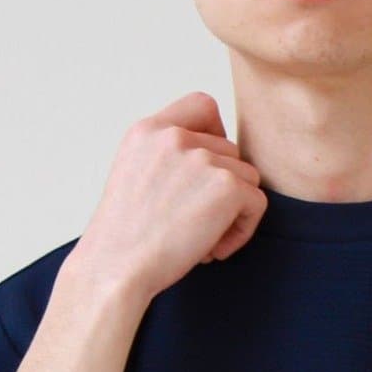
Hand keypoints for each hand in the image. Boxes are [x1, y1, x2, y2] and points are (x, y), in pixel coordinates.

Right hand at [72, 91, 267, 308]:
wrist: (115, 267)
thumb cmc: (123, 238)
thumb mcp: (133, 176)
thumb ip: (168, 158)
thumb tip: (217, 163)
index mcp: (147, 130)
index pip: (202, 105)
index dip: (216, 134)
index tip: (209, 170)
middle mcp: (174, 136)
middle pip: (230, 151)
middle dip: (221, 190)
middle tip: (196, 227)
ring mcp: (201, 158)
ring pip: (247, 178)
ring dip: (232, 213)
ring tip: (202, 242)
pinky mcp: (226, 186)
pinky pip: (256, 203)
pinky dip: (242, 231)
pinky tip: (212, 251)